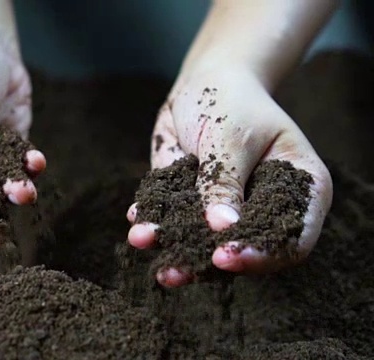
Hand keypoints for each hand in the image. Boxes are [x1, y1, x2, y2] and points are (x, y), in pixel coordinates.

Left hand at [127, 69, 331, 286]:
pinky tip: (137, 222)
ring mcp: (226, 210)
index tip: (224, 257)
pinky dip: (155, 223)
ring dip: (171, 249)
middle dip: (203, 264)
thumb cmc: (233, 101)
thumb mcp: (232, 136)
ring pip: (202, 243)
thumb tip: (220, 228)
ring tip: (144, 246)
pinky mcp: (194, 204)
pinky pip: (175, 222)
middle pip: (242, 249)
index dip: (261, 255)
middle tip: (172, 273)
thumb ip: (224, 182)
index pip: (290, 239)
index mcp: (300, 190)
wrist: (206, 81)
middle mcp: (264, 208)